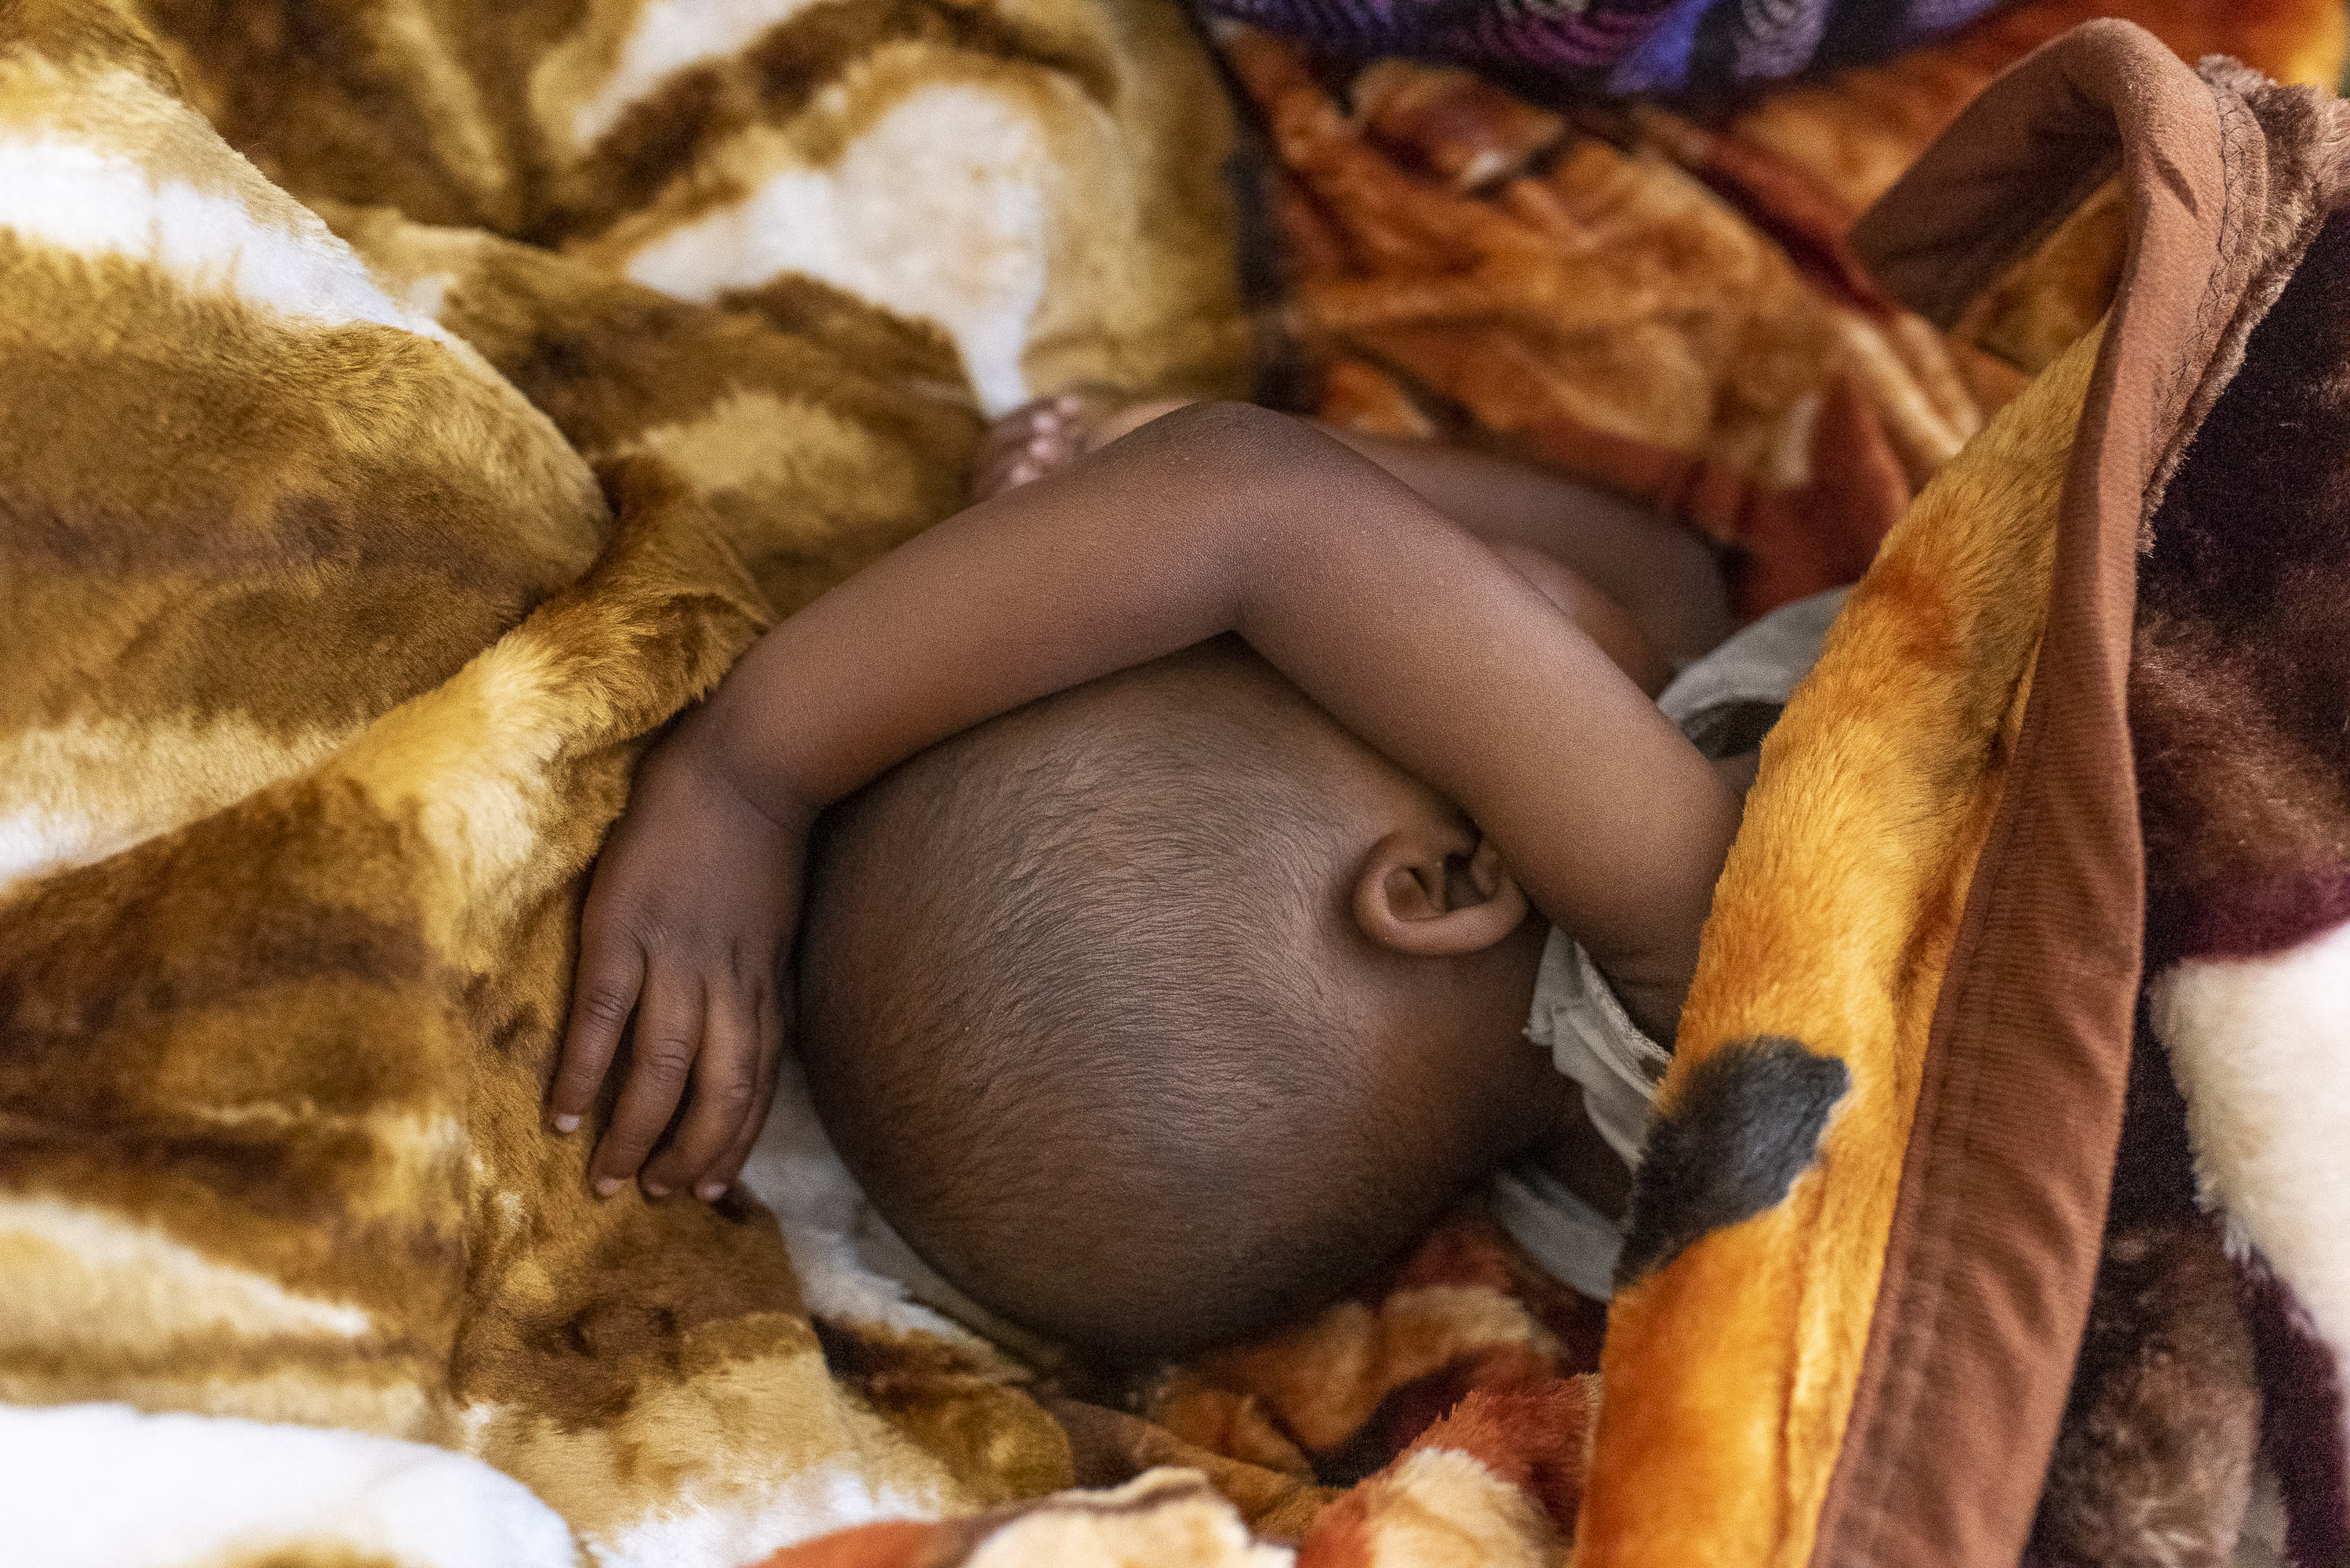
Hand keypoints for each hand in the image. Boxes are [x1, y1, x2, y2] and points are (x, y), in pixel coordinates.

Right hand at [551, 725, 809, 1199]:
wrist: (745, 764)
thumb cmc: (758, 843)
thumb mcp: (777, 926)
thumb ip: (764, 984)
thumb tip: (760, 1038)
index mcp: (765, 983)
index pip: (756, 1084)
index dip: (734, 1141)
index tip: (714, 1189)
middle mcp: (726, 982)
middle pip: (716, 1092)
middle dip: (688, 1156)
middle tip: (657, 1198)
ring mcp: (674, 957)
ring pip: (662, 1070)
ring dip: (636, 1134)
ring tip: (607, 1180)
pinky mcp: (623, 929)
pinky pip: (603, 1018)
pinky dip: (585, 1074)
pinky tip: (563, 1114)